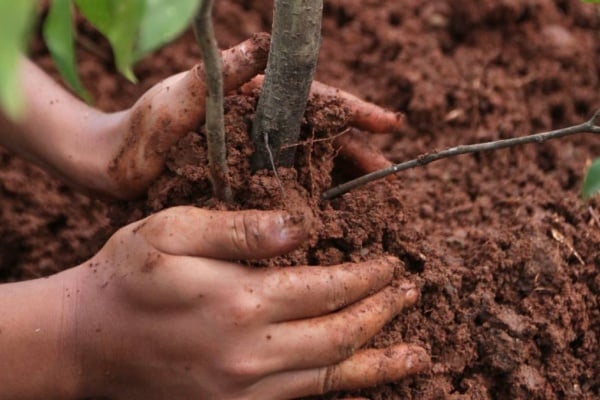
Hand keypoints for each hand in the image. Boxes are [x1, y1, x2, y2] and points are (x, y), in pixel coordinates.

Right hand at [65, 207, 427, 398]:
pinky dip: (342, 391)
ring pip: (331, 378)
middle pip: (340, 334)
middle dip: (383, 313)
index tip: (392, 262)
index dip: (368, 275)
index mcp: (239, 301)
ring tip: (418, 353)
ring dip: (379, 362)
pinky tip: (363, 383)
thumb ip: (239, 228)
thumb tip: (302, 227)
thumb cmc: (127, 275)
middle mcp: (249, 354)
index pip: (327, 287)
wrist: (84, 342)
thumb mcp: (173, 231)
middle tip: (413, 293)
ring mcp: (243, 390)